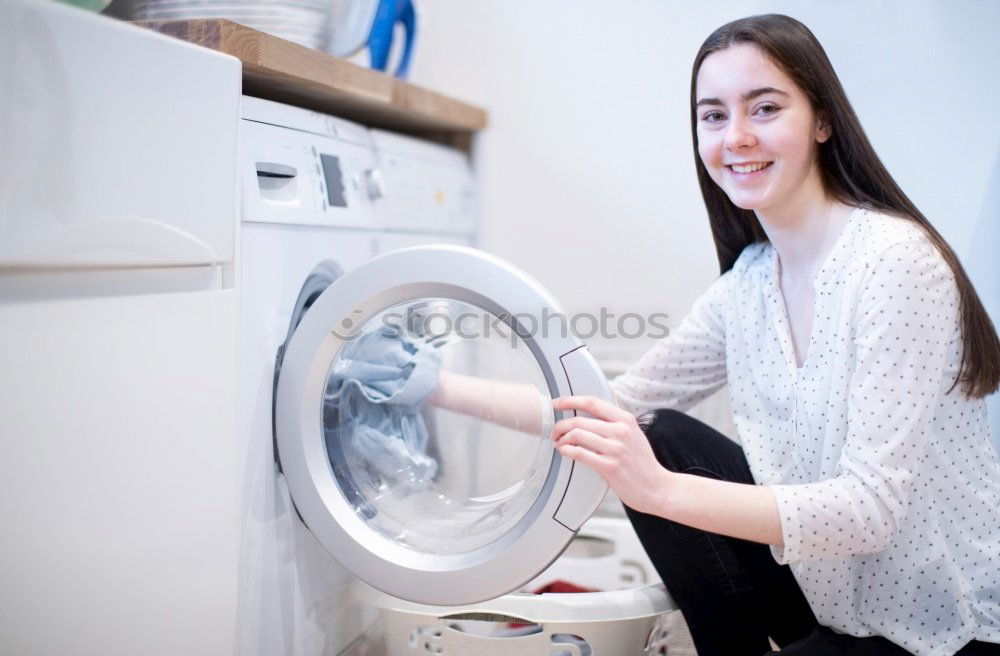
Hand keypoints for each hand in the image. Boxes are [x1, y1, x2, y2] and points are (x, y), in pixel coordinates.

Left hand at [550, 396, 672, 515]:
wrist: (657, 487)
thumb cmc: (643, 462)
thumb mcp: (635, 432)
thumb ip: (619, 417)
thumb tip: (610, 390)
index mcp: (626, 420)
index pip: (592, 403)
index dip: (570, 400)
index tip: (557, 403)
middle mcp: (620, 431)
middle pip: (580, 420)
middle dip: (560, 425)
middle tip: (555, 432)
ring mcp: (615, 449)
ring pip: (577, 435)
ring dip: (561, 439)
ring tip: (559, 443)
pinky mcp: (609, 467)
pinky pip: (580, 454)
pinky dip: (567, 451)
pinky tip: (564, 452)